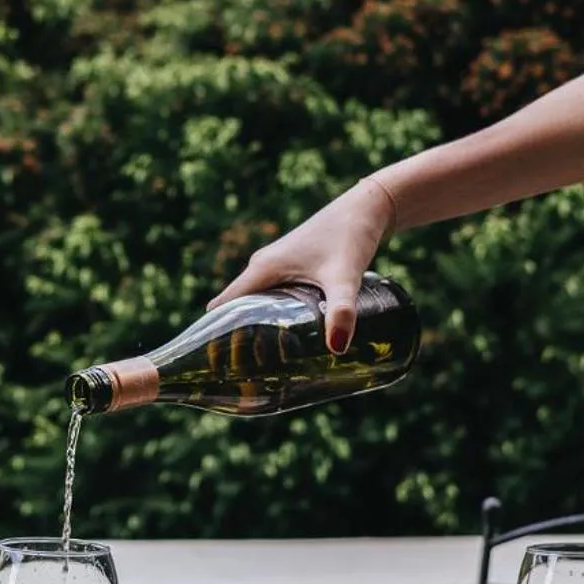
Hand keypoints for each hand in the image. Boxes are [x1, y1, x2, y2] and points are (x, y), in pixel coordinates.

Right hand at [208, 180, 395, 352]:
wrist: (367, 208)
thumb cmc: (350, 236)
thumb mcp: (345, 276)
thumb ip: (342, 311)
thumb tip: (337, 348)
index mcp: (262, 268)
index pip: (224, 306)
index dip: (216, 334)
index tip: (218, 365)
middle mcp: (263, 266)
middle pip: (237, 308)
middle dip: (238, 338)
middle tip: (248, 375)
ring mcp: (277, 265)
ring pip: (256, 302)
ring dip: (257, 328)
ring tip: (267, 364)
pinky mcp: (293, 266)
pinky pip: (272, 296)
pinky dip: (273, 316)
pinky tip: (290, 338)